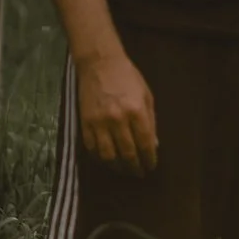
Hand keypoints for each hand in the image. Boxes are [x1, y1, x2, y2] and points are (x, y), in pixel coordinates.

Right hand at [76, 51, 158, 174]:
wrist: (100, 64)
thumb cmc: (128, 78)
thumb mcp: (147, 96)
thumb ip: (151, 121)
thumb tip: (154, 145)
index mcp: (137, 112)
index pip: (145, 143)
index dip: (149, 158)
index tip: (151, 166)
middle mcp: (118, 119)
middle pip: (127, 152)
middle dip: (135, 166)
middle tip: (139, 173)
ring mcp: (99, 122)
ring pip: (108, 154)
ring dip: (117, 167)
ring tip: (124, 171)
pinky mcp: (85, 122)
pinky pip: (91, 147)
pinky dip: (99, 157)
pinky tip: (107, 160)